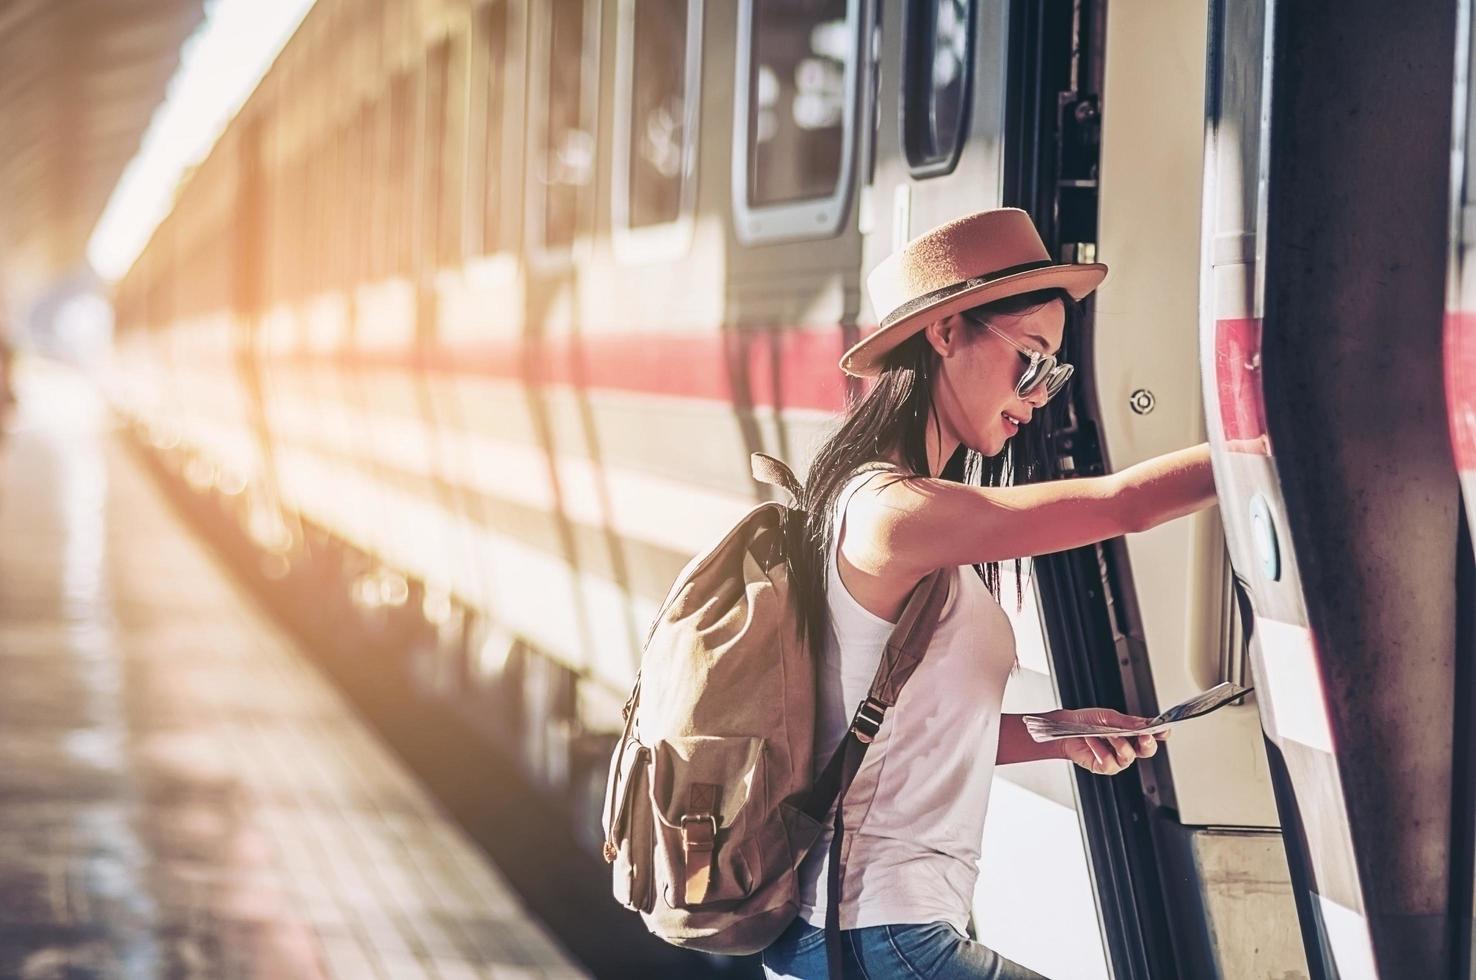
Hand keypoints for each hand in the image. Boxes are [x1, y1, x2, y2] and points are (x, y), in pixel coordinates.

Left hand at [1048, 707, 1166, 775]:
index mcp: (1132, 733)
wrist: (1064, 729)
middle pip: (1147, 751)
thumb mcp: (1107, 717)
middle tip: (1144, 735)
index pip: (1152, 734)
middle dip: (1148, 743)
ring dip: (1120, 744)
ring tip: (1109, 734)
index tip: (1164, 729)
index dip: (1161, 733)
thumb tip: (1145, 724)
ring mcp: (1116, 759)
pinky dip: (1101, 750)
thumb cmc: (1085, 721)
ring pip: (1129, 757)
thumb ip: (1127, 722)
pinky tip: (1093, 741)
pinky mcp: (1103, 767)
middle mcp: (1127, 747)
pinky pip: (1109, 763)